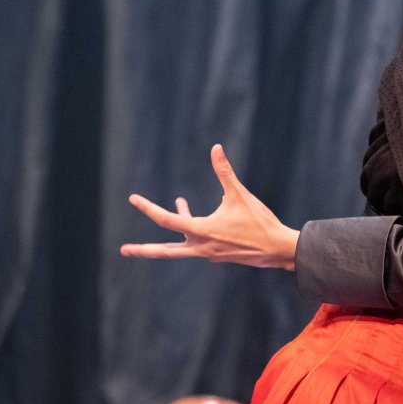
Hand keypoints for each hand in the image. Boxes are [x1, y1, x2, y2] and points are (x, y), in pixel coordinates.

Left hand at [120, 144, 299, 269]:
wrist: (278, 249)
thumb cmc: (259, 222)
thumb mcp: (240, 195)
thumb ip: (225, 172)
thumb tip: (216, 148)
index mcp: (201, 231)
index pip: (166, 220)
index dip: (148, 208)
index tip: (133, 199)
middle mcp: (200, 246)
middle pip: (164, 250)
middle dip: (143, 249)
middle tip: (124, 249)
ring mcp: (209, 253)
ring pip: (181, 246)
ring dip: (173, 231)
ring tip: (178, 205)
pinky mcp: (218, 255)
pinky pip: (198, 243)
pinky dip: (194, 229)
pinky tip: (205, 215)